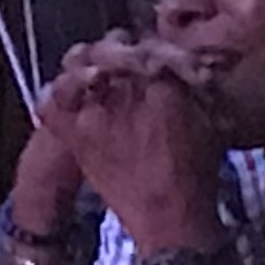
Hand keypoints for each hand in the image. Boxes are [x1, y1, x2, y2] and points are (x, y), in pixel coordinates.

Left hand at [37, 39, 223, 248]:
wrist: (169, 219)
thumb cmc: (197, 173)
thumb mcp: (213, 121)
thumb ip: (194, 85)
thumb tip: (179, 62)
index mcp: (165, 85)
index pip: (150, 45)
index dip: (150, 49)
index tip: (152, 56)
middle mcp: (125, 92)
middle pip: (111, 46)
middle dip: (119, 48)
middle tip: (123, 56)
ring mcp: (92, 111)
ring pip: (77, 63)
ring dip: (86, 62)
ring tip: (94, 70)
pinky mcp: (72, 134)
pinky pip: (51, 100)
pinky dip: (56, 93)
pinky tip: (69, 94)